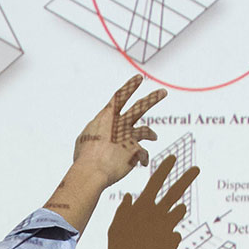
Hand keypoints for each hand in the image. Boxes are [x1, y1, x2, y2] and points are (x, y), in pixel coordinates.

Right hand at [71, 75, 167, 189]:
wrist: (93, 170)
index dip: (130, 86)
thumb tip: (99, 132)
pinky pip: (143, 154)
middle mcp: (120, 124)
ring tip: (154, 136)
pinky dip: (143, 158)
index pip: (119, 97)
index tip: (139, 78)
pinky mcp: (136, 151)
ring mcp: (129, 137)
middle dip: (153, 98)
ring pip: (146, 130)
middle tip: (163, 92)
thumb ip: (96, 132)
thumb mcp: (85, 139)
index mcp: (106, 118)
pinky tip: (143, 162)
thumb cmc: (84, 156)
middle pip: (140, 107)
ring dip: (150, 133)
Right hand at [107, 155, 199, 248]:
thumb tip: (130, 196)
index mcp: (142, 208)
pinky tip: (156, 247)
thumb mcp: (115, 228)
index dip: (165, 168)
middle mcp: (158, 214)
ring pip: (179, 211)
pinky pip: (174, 233)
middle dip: (186, 178)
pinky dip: (167, 236)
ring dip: (175, 212)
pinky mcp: (174, 241)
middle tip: (197, 168)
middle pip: (175, 192)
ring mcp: (168, 227)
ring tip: (161, 224)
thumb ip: (124, 210)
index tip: (173, 157)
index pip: (156, 182)